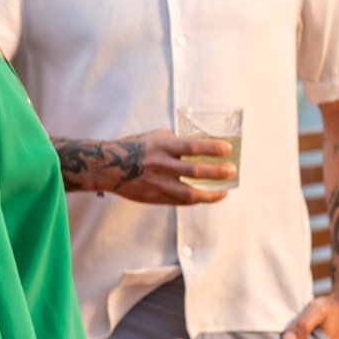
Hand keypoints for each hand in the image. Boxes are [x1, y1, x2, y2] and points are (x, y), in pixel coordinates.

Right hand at [99, 130, 235, 204]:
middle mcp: (160, 164)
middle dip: (217, 172)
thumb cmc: (132, 148)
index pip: (191, 146)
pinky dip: (196, 199)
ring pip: (189, 193)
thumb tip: (198, 141)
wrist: (106, 167)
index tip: (227, 149)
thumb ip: (174, 140)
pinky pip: (180, 202)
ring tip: (224, 190)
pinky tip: (206, 196)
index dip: (212, 148)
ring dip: (211, 193)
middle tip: (232, 170)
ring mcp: (157, 183)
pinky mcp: (154, 197)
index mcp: (160, 145)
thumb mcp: (152, 137)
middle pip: (195, 171)